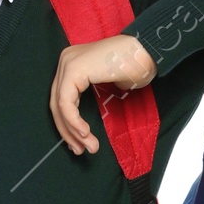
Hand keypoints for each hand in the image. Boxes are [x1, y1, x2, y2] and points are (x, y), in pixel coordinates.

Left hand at [50, 34, 156, 153]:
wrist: (146, 52)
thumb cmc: (134, 67)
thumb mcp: (106, 87)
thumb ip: (90, 100)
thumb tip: (81, 127)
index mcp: (73, 64)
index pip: (62, 100)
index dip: (67, 125)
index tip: (77, 144)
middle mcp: (66, 61)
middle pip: (57, 104)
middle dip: (68, 131)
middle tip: (79, 150)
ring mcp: (68, 63)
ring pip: (60, 106)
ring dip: (73, 131)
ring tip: (88, 147)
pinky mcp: (74, 69)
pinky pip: (66, 102)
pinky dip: (74, 121)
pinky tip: (85, 133)